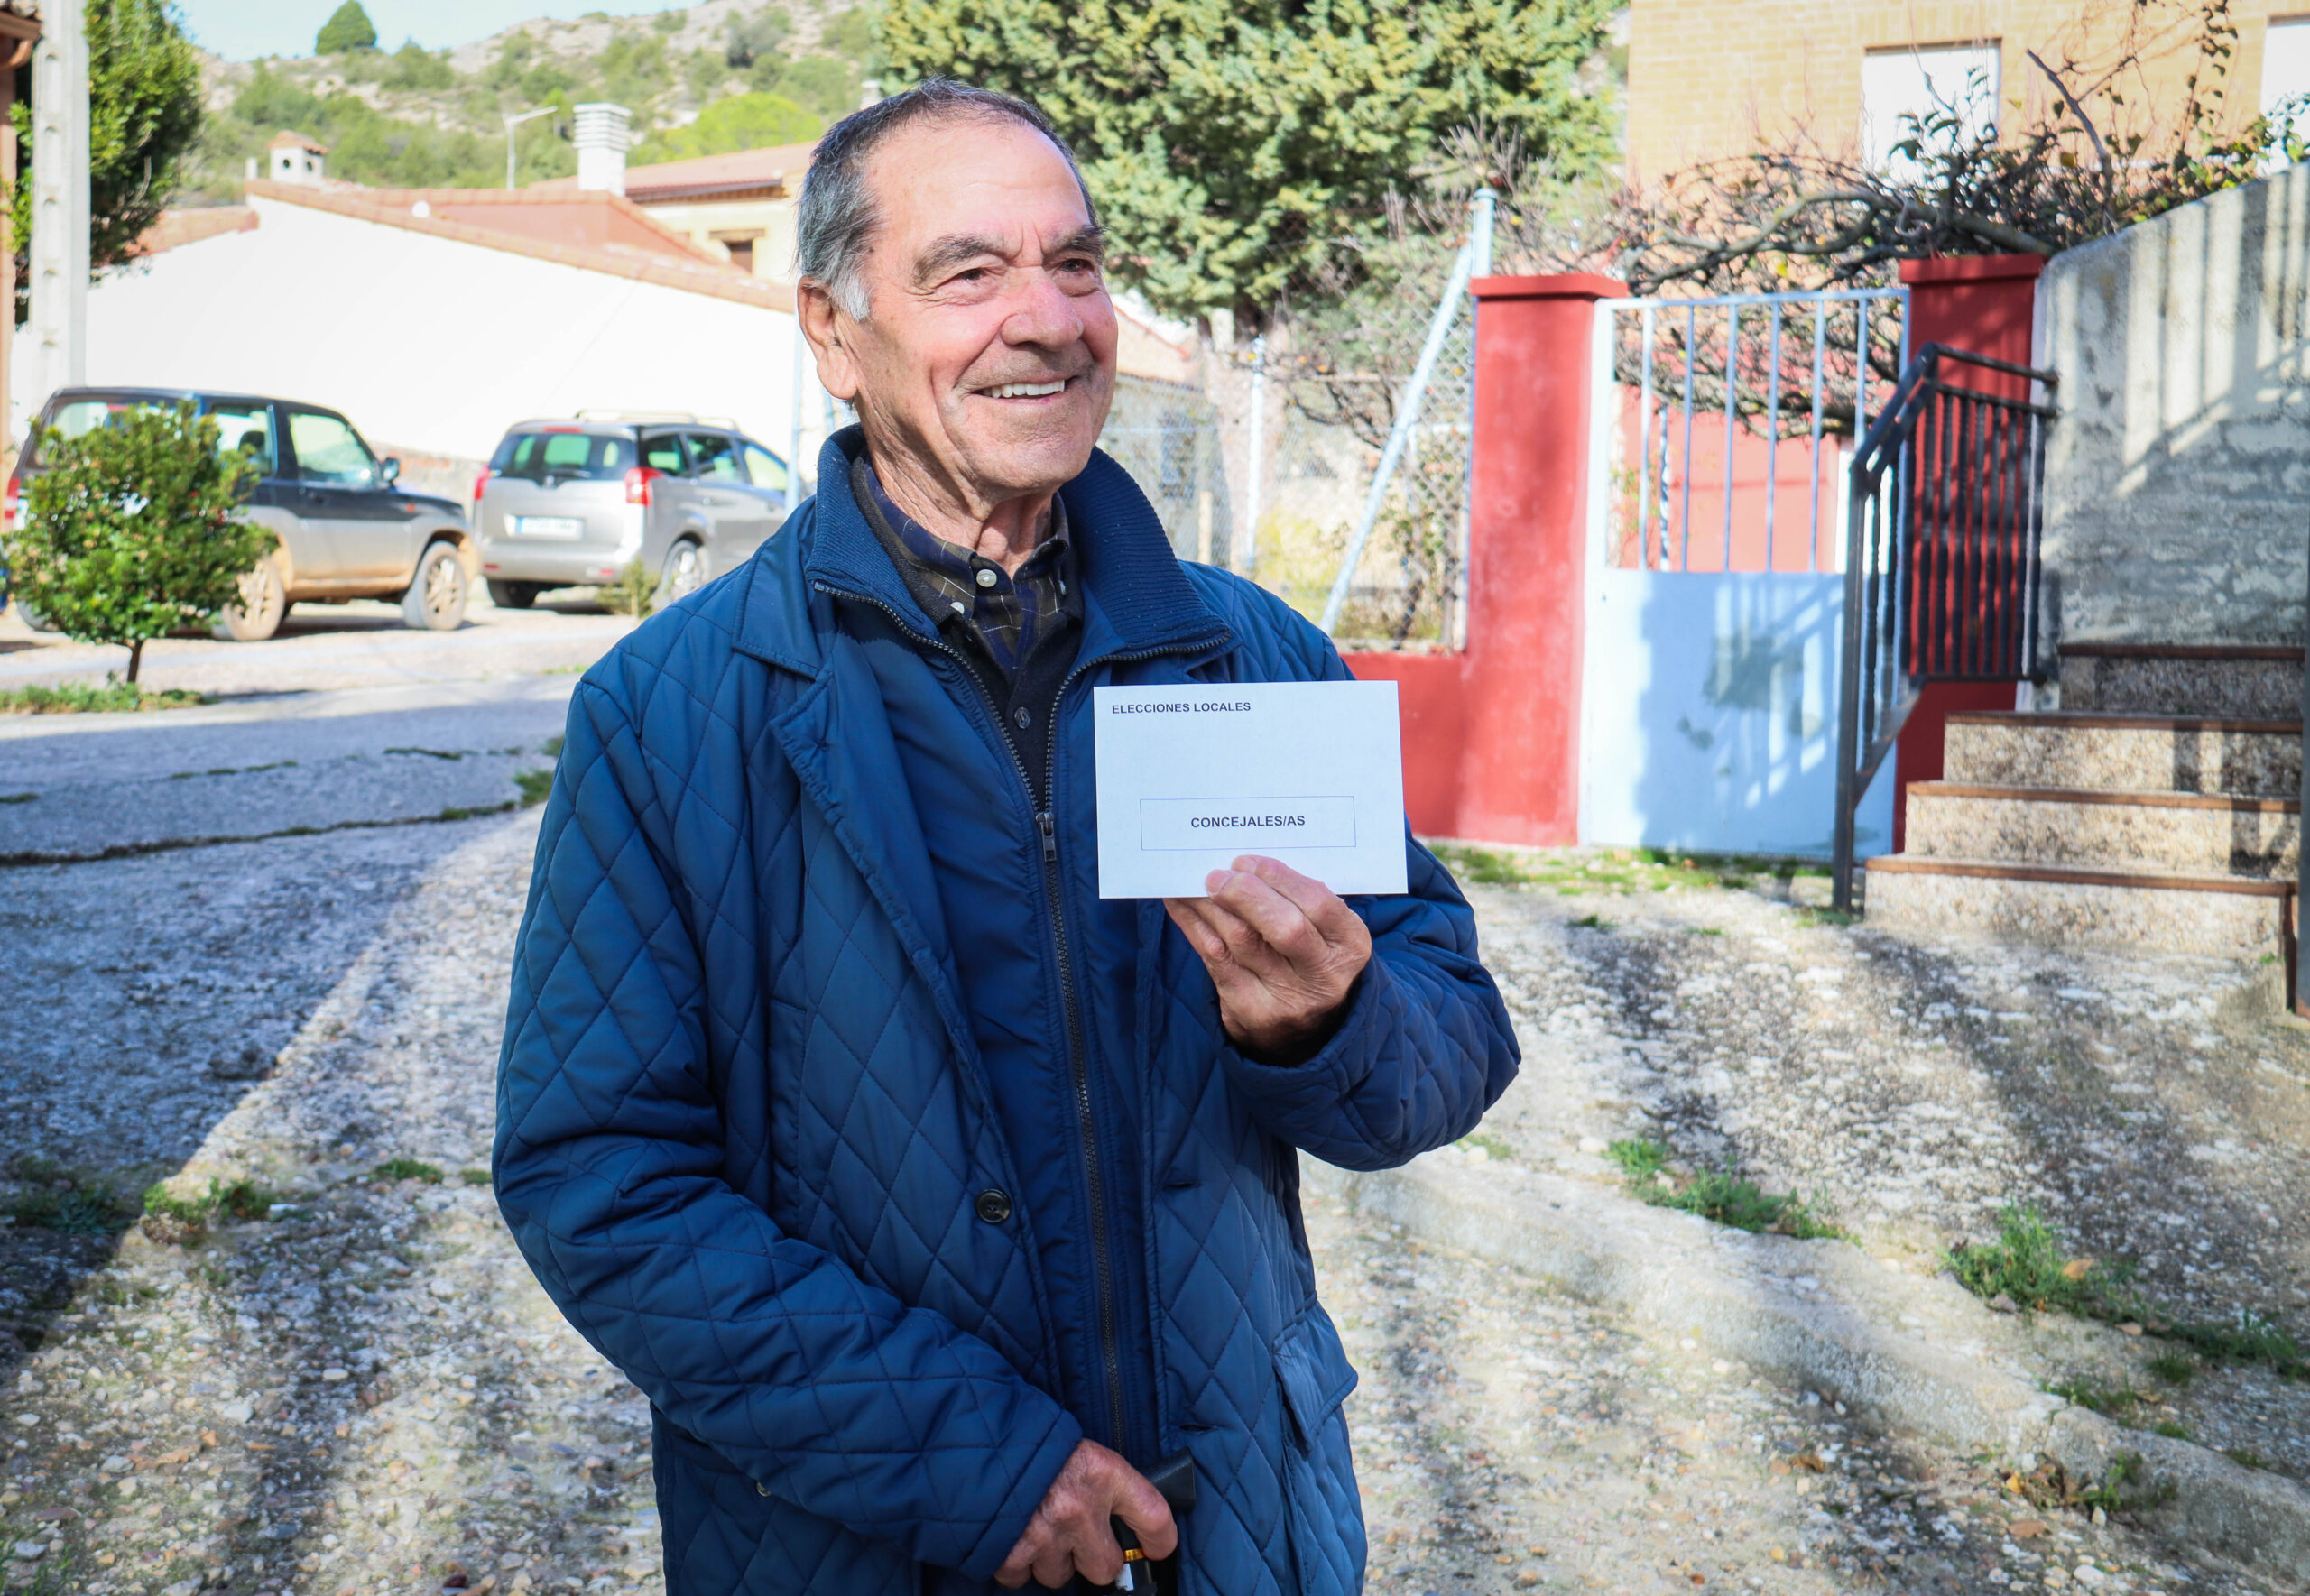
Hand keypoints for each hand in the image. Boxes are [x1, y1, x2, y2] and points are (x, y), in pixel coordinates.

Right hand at [996, 1439, 1175, 1588]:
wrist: (970, 1433)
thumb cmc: (1028, 1438)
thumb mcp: (1078, 1447)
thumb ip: (1102, 1482)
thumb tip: (1120, 1518)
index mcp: (1103, 1473)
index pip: (1154, 1516)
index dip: (1161, 1540)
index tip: (1157, 1548)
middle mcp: (1079, 1507)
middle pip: (1105, 1567)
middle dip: (1089, 1559)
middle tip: (1074, 1537)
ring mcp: (1045, 1533)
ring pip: (1059, 1576)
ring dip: (1048, 1560)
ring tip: (1035, 1527)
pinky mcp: (1011, 1550)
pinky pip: (1020, 1578)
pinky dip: (1014, 1562)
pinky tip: (1010, 1535)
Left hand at [1163, 855, 1372, 1062]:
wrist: (1304, 1028)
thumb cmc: (1309, 957)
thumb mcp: (1324, 932)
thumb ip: (1297, 899)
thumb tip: (1244, 865)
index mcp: (1349, 946)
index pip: (1320, 906)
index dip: (1281, 880)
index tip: (1247, 862)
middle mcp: (1323, 976)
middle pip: (1285, 929)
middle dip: (1246, 895)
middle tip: (1216, 875)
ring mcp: (1287, 999)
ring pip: (1242, 942)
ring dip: (1211, 906)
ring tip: (1192, 883)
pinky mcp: (1249, 1010)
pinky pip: (1215, 960)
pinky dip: (1194, 925)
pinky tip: (1181, 904)